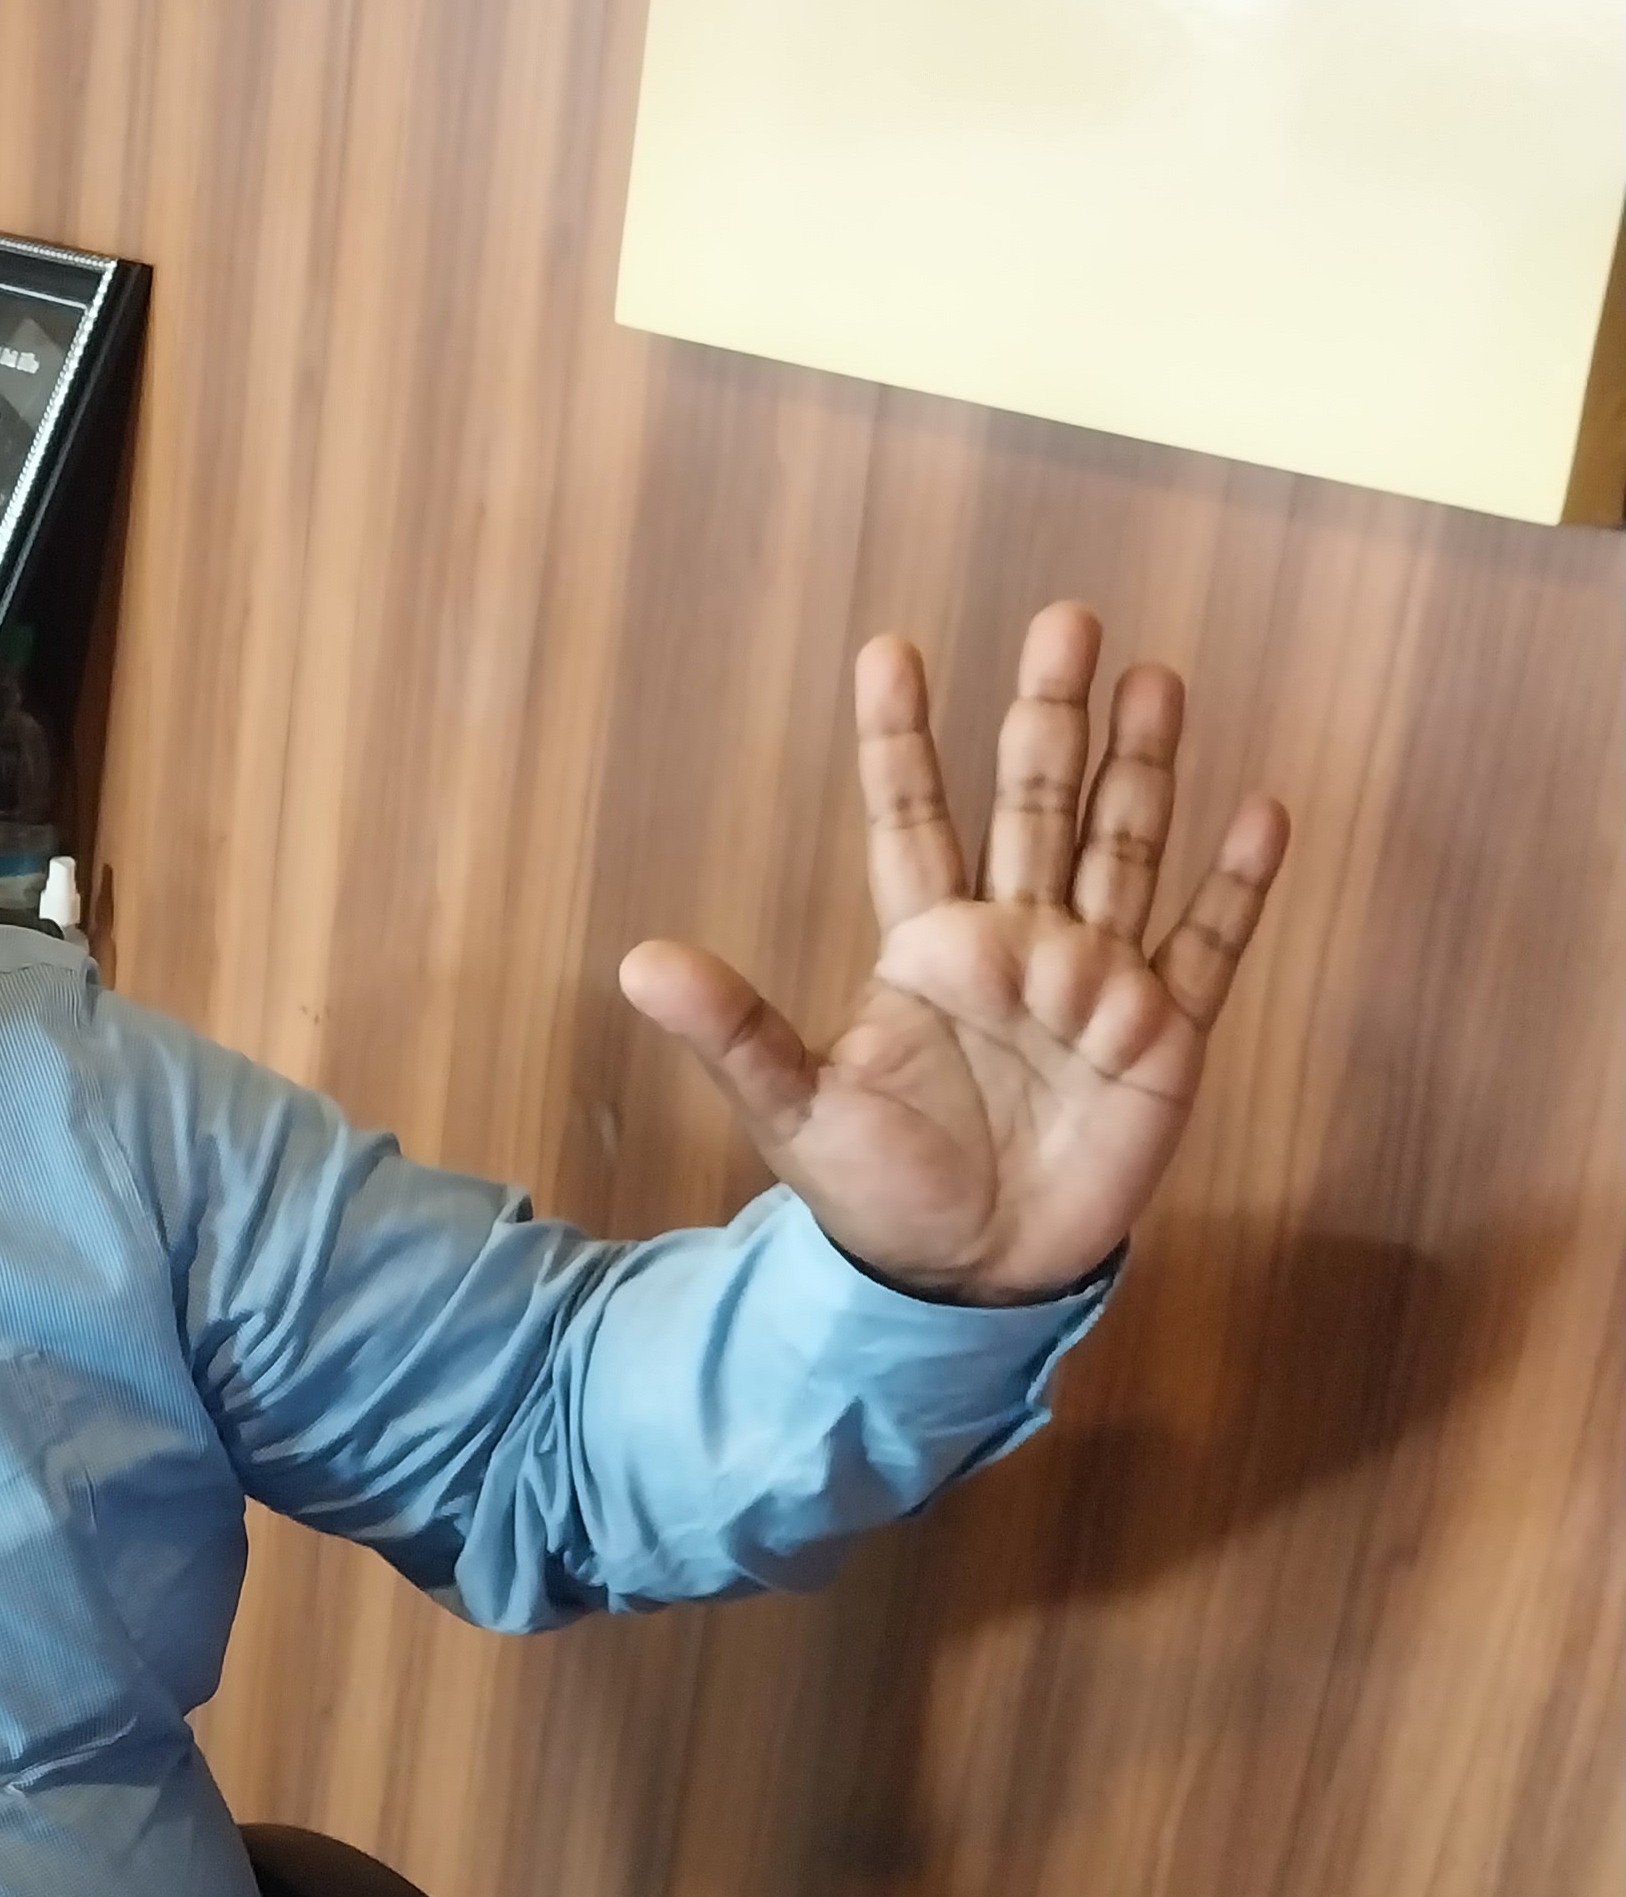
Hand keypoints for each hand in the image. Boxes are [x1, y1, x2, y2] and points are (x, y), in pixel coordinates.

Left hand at [618, 601, 1288, 1305]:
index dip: (901, 739)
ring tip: (1156, 678)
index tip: (889, 649)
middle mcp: (1016, 945)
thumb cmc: (875, 1191)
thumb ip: (732, 1031)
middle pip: (1036, 806)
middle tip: (1066, 619)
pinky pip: (1209, 946)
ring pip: (1124, 850)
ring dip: (1143, 770)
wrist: (965, 1277)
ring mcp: (1095, 984)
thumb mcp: (793, 1109)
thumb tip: (635, 962)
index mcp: (926, 948)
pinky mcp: (1164, 1038)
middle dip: (1050, 717)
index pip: (910, 819)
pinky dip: (1238, 884)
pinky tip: (1261, 810)